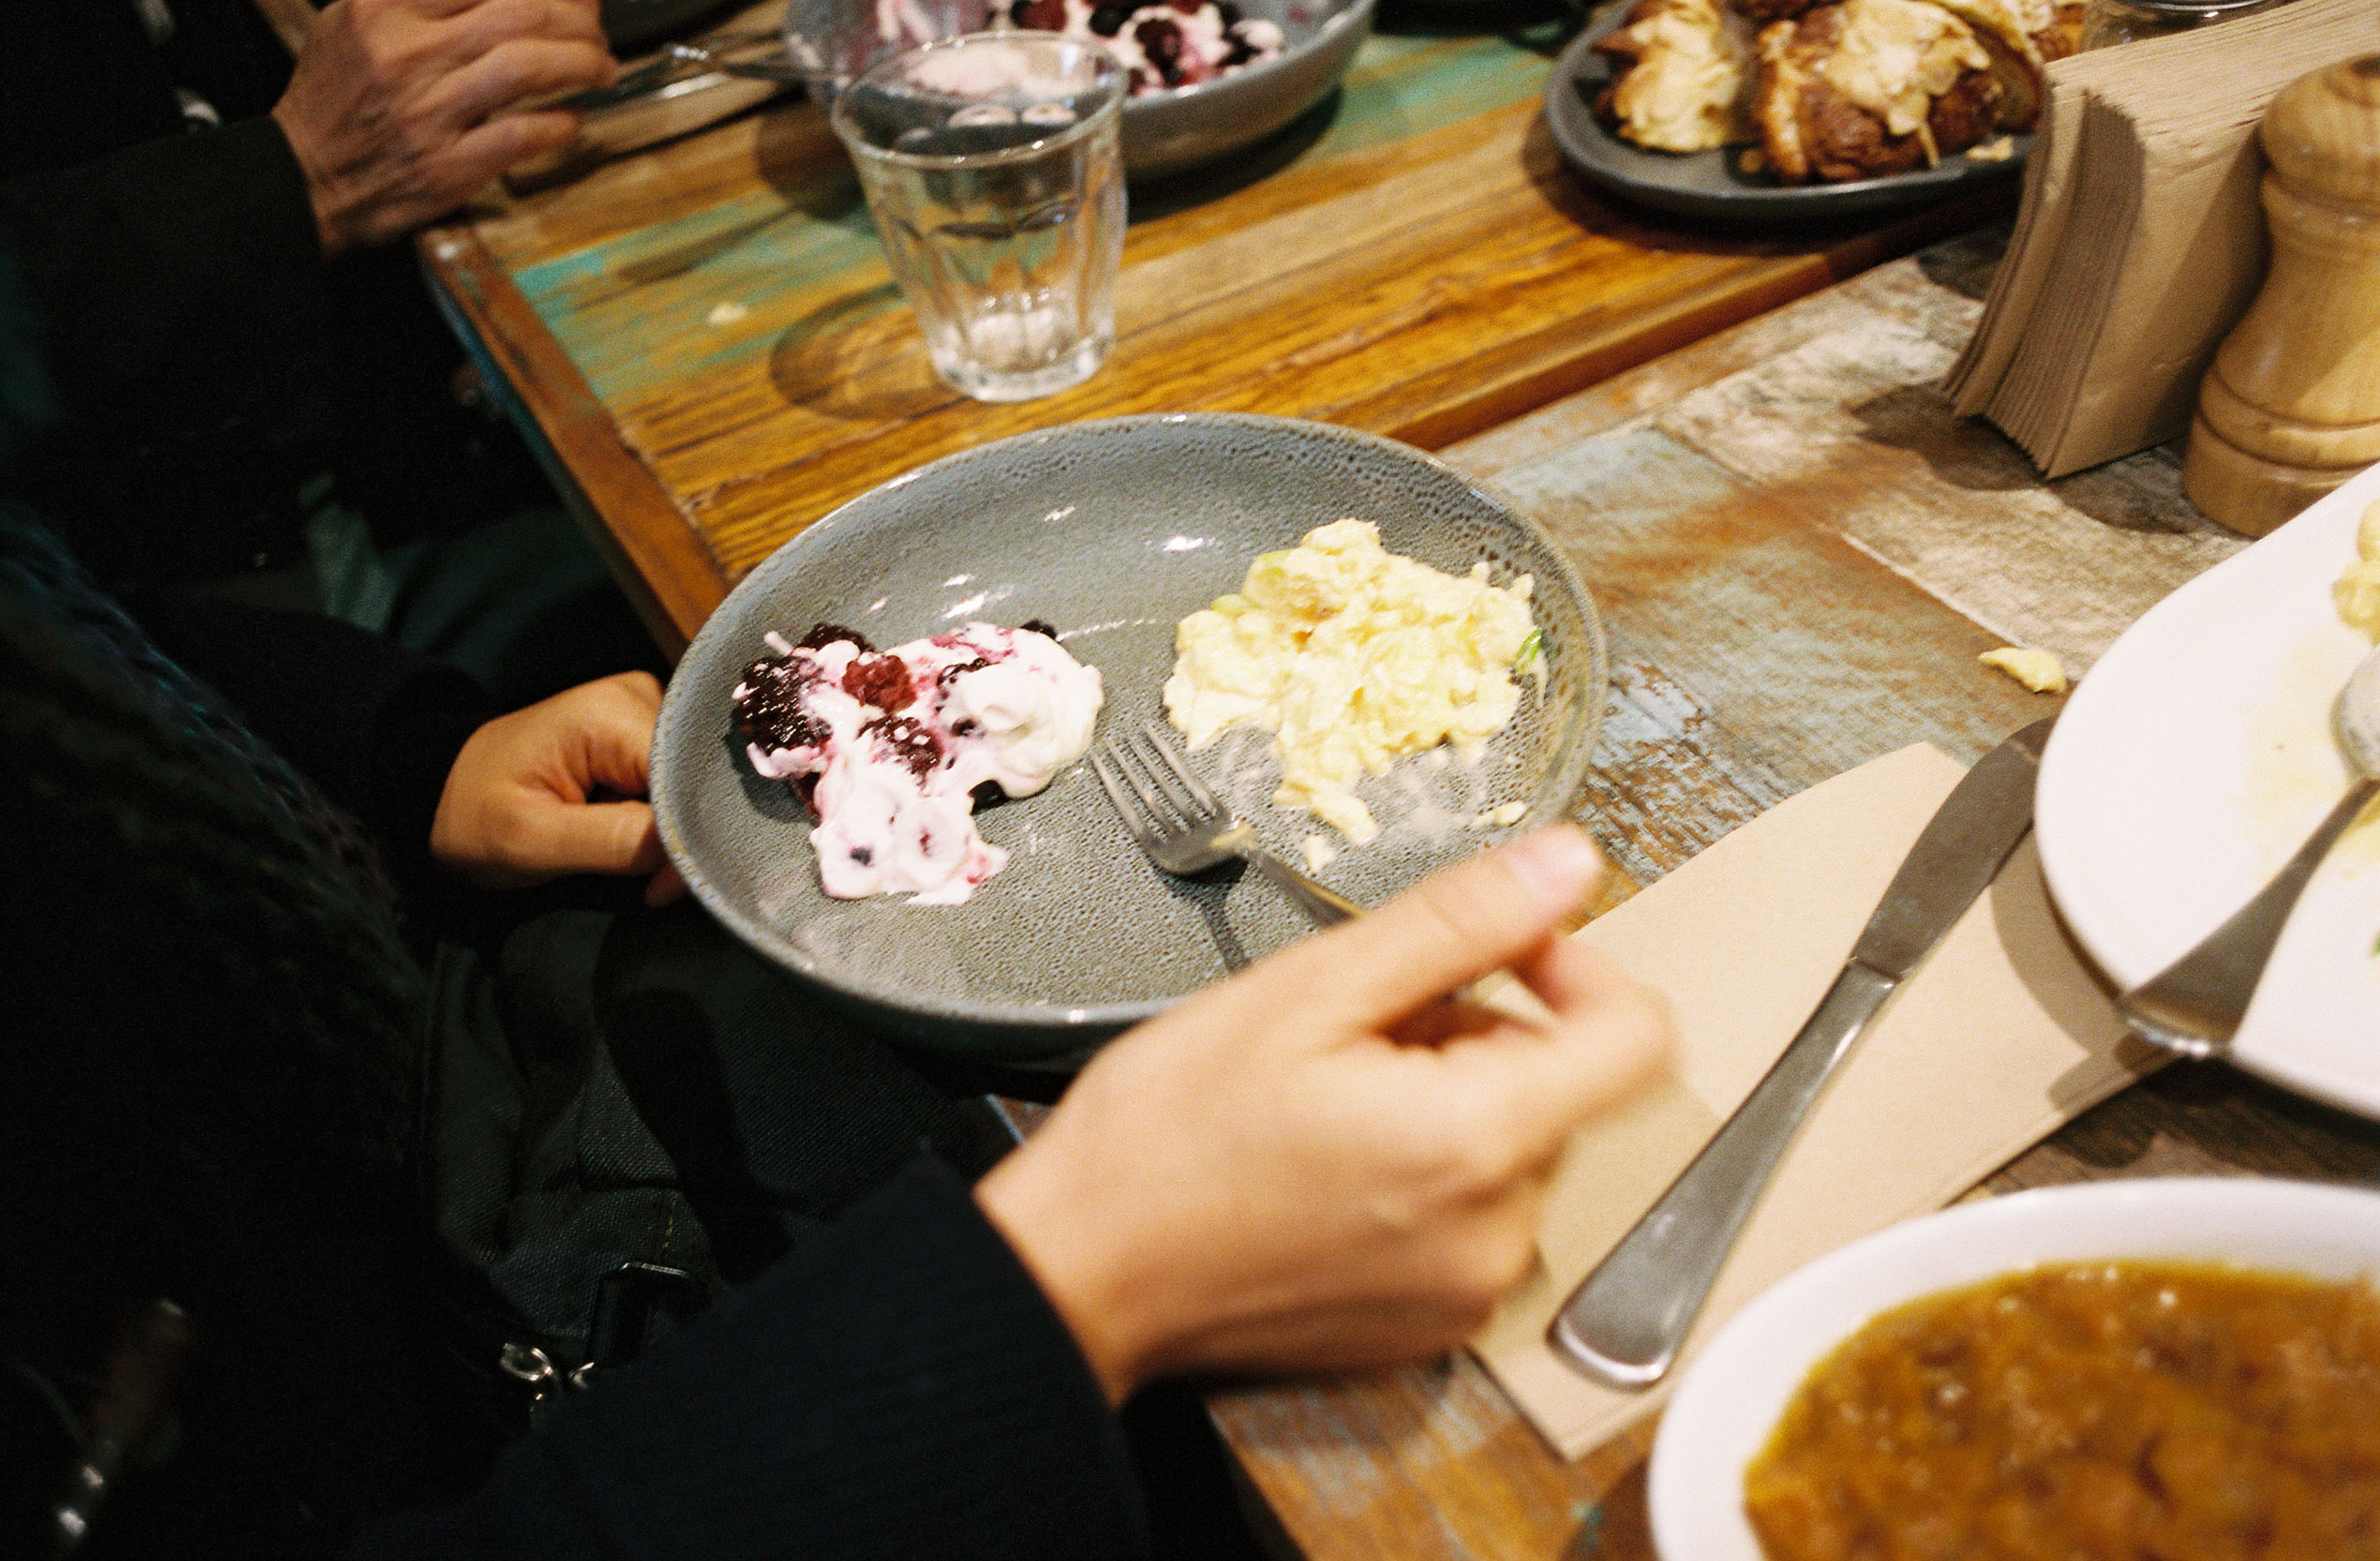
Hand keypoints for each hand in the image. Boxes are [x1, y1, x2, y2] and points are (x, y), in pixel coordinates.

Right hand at [271, 0, 616, 254]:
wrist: (303, 177)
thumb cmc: (339, 98)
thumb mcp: (357, 19)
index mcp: (384, 8)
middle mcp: (406, 54)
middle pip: (520, 13)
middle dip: (576, 17)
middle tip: (596, 27)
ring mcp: (428, 113)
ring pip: (527, 68)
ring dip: (581, 63)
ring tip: (601, 67)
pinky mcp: (447, 166)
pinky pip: (522, 134)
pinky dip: (561, 124)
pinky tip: (575, 118)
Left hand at [431, 671, 686, 904]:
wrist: (440, 794)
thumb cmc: (474, 816)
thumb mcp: (534, 840)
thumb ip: (619, 842)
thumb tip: (694, 854)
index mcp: (612, 710)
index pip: (688, 776)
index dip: (688, 834)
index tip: (667, 887)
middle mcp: (640, 697)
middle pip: (697, 776)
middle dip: (684, 834)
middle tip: (658, 884)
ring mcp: (643, 711)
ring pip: (693, 782)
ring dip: (675, 829)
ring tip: (643, 863)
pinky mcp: (641, 734)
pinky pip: (677, 781)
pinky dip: (666, 819)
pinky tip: (643, 841)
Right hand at [974, 826, 1671, 1403]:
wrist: (1080, 1274)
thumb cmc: (1165, 1135)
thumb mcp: (1307, 990)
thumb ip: (1459, 923)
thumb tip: (1570, 862)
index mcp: (1477, 1140)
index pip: (1639, 1038)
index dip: (1580, 968)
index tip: (1501, 954)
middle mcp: (1498, 1232)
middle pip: (1558, 1090)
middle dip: (1475, 1037)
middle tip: (1353, 1032)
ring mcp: (1468, 1292)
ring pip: (1510, 1151)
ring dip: (1447, 1106)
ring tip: (1326, 1101)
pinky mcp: (1431, 1329)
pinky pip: (1471, 1220)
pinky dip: (1423, 1177)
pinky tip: (1327, 1165)